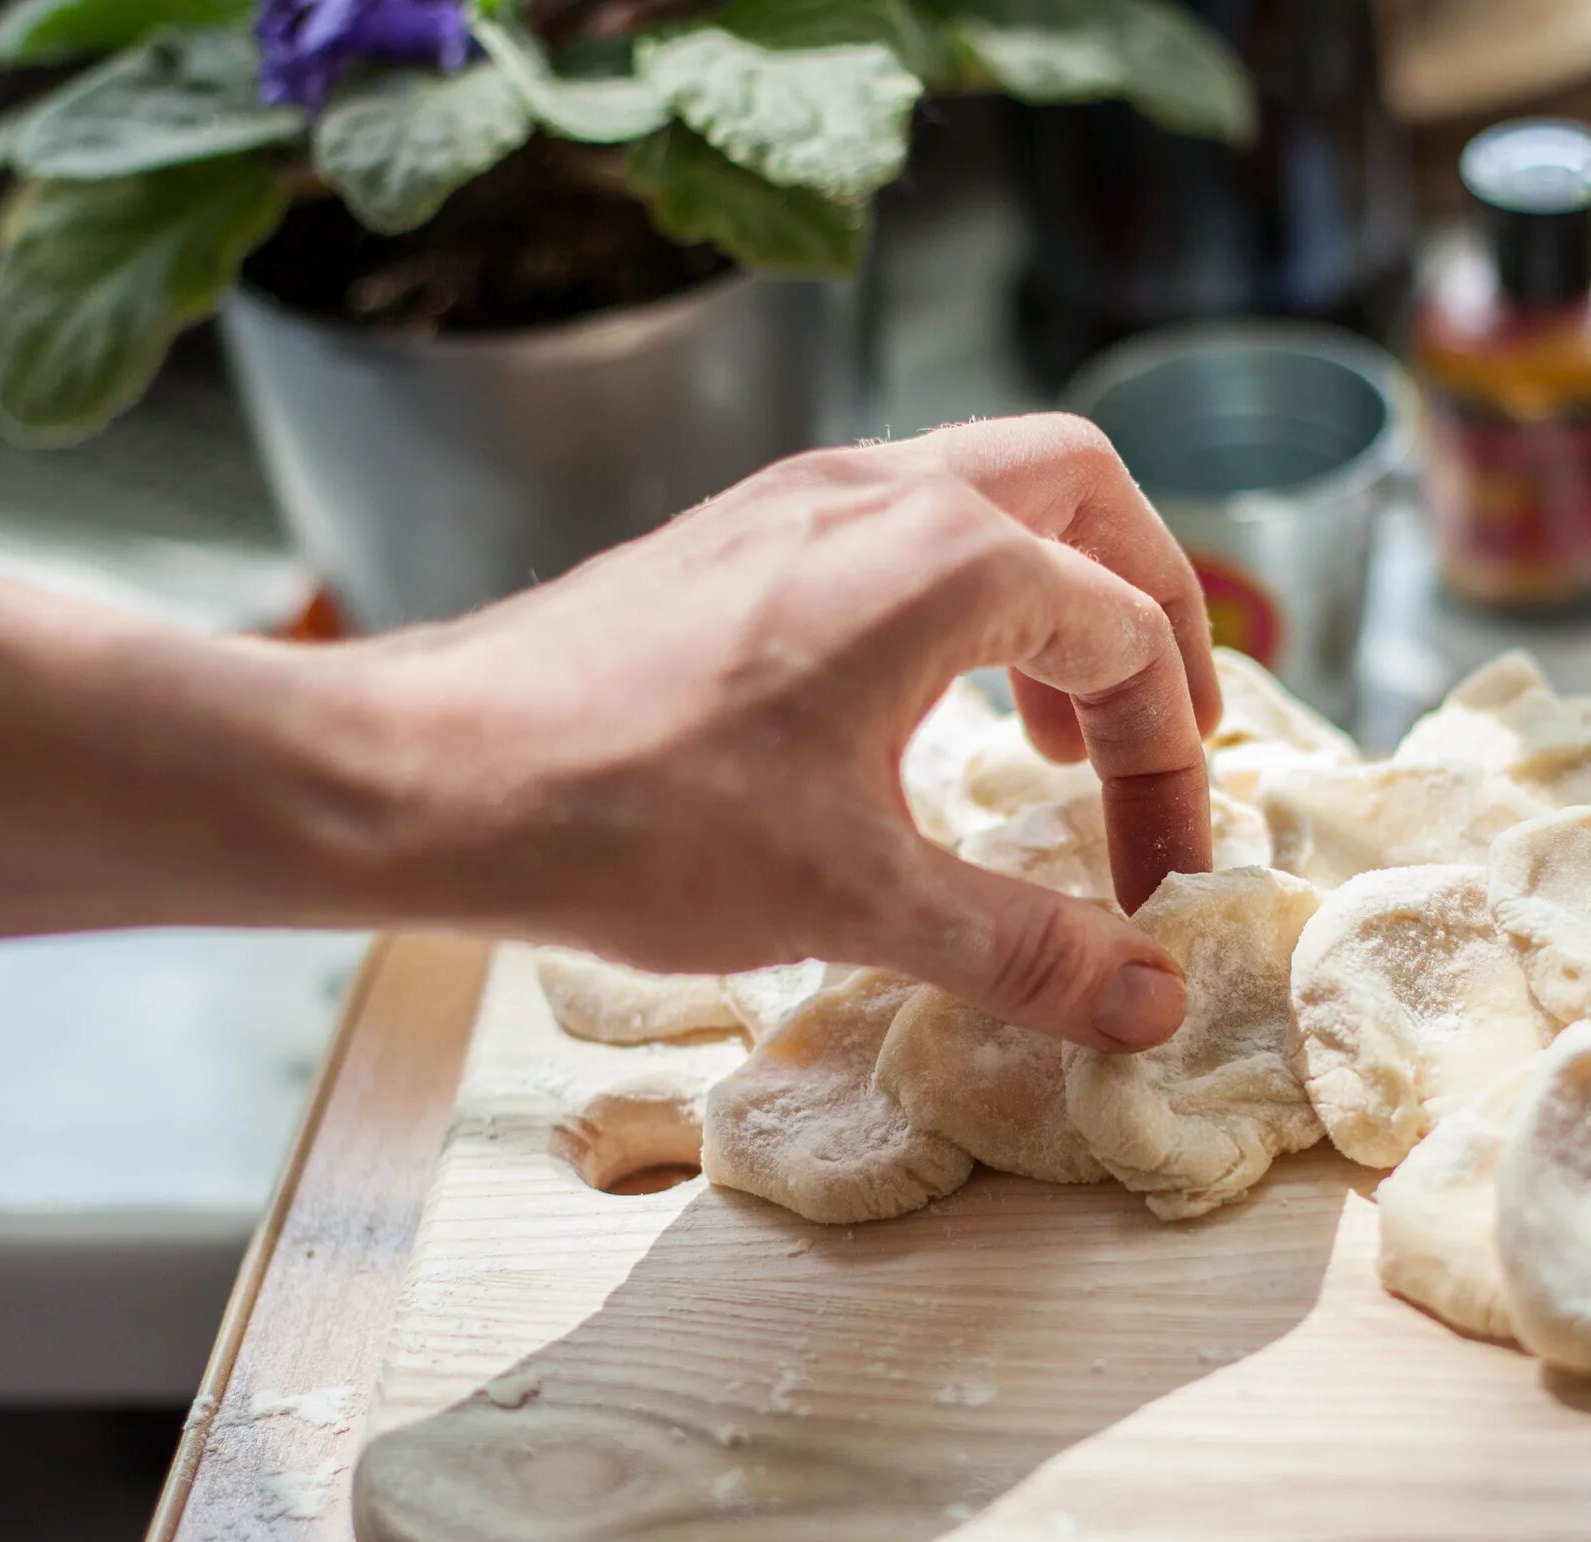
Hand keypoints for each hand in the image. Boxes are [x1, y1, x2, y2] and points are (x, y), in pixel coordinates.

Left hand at [356, 415, 1220, 1049]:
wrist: (425, 776)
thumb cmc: (635, 822)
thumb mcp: (858, 902)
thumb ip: (1024, 946)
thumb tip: (1154, 1001)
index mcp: (943, 558)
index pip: (1127, 643)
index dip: (1165, 777)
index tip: (1152, 892)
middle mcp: (881, 490)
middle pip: (1087, 495)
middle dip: (1151, 613)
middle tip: (1158, 739)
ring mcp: (799, 498)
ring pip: (989, 490)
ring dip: (1055, 601)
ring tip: (1053, 739)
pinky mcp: (737, 533)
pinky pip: (899, 524)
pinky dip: (961, 600)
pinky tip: (921, 715)